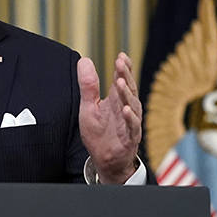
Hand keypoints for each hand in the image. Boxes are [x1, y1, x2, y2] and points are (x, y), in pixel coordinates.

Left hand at [77, 52, 141, 183]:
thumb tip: (84, 60)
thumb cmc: (99, 133)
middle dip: (125, 75)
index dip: (123, 68)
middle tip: (121, 63)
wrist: (105, 160)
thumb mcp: (89, 107)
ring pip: (132, 105)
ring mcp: (130, 122)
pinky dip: (130, 118)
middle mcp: (125, 108)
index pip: (121, 79)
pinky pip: (132, 126)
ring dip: (126, 94)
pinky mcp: (130, 137)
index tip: (121, 56)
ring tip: (120, 83)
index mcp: (116, 99)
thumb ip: (88, 86)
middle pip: (128, 88)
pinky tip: (125, 110)